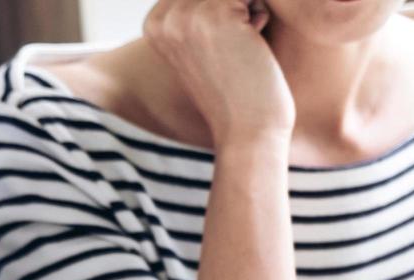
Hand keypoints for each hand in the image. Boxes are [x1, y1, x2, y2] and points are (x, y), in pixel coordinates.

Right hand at [145, 0, 294, 147]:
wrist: (247, 132)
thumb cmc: (233, 93)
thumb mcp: (202, 47)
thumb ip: (196, 13)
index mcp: (154, 24)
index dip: (220, 12)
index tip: (217, 50)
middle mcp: (163, 17)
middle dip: (234, 8)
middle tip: (232, 51)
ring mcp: (186, 15)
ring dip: (248, 10)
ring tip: (240, 49)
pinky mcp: (215, 14)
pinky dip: (260, 15)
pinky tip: (251, 47)